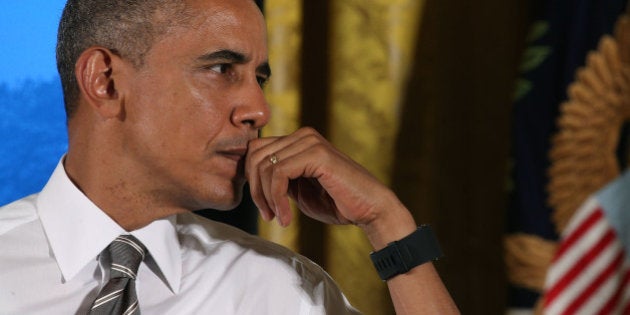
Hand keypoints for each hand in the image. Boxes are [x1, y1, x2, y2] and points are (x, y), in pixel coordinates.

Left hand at [245, 127, 400, 229]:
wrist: (370, 210)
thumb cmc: (337, 203)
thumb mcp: (299, 190)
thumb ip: (278, 180)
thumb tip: (251, 176)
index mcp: (298, 141)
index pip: (257, 151)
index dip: (253, 181)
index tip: (265, 208)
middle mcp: (303, 135)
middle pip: (255, 156)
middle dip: (256, 190)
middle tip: (268, 215)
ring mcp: (310, 141)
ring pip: (265, 166)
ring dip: (267, 198)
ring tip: (279, 218)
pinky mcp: (316, 154)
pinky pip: (279, 174)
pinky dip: (277, 199)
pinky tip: (287, 218)